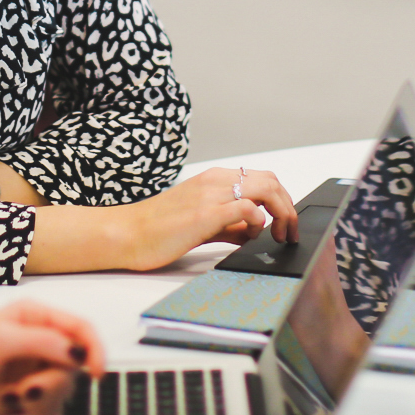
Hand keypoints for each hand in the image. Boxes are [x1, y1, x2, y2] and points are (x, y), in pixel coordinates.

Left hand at [0, 302, 105, 414]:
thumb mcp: (0, 339)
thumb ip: (45, 342)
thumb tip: (80, 352)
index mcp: (33, 316)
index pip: (79, 328)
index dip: (93, 348)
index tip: (95, 371)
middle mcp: (36, 341)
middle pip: (74, 363)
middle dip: (55, 379)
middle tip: (28, 387)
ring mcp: (30, 370)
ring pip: (64, 388)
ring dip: (44, 398)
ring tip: (15, 397)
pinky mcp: (23, 397)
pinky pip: (49, 407)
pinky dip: (36, 410)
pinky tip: (14, 406)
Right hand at [27, 168, 298, 273]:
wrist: (125, 234)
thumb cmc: (156, 230)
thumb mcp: (200, 222)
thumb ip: (229, 224)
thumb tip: (255, 230)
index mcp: (214, 178)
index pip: (263, 178)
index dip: (282, 200)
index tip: (286, 223)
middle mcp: (215, 180)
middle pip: (271, 181)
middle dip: (289, 207)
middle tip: (289, 232)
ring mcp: (210, 195)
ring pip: (265, 189)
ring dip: (282, 213)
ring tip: (280, 236)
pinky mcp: (205, 214)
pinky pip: (247, 208)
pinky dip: (259, 221)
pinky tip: (252, 236)